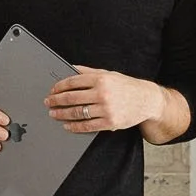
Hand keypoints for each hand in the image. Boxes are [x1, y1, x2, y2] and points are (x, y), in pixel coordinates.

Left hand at [45, 67, 163, 133]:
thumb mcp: (109, 74)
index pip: (73, 82)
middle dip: (56, 101)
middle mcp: (102, 93)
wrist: (147, 100)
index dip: (59, 87)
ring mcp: (106, 109)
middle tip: (48, 103)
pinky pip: (87, 126)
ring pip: (77, 113)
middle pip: (72, 98)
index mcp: (101, 79)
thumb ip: (89, 71)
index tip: (52, 91)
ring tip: (54, 114)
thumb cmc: (127, 86)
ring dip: (62, 114)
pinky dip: (74, 127)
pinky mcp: (110, 122)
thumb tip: (71, 68)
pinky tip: (67, 126)